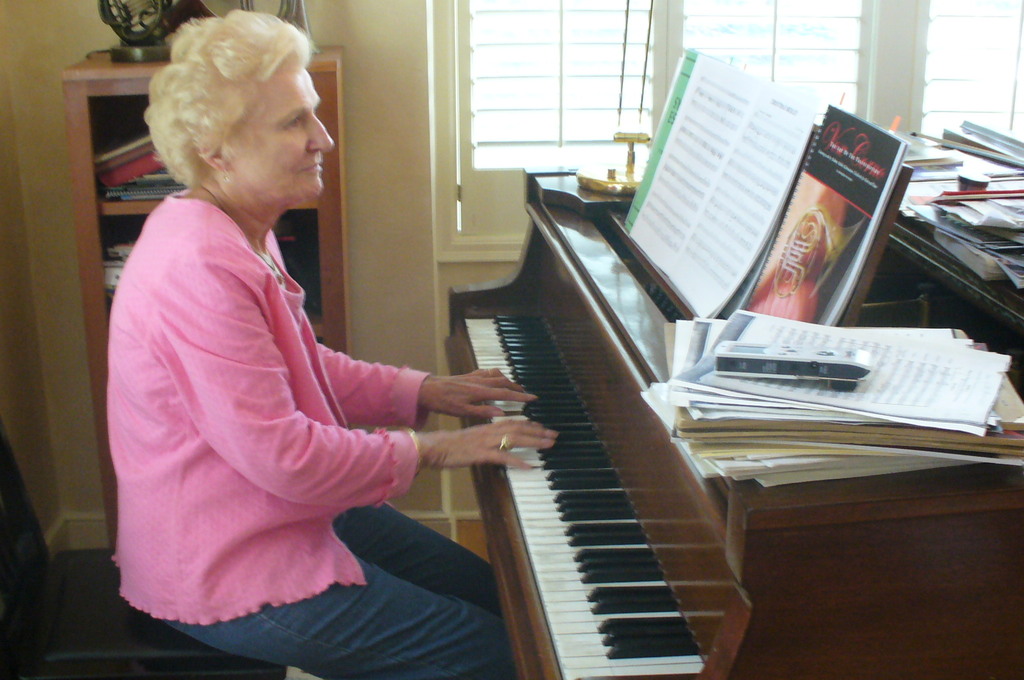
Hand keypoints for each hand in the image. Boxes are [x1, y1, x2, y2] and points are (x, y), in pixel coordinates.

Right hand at [416, 420, 557, 469]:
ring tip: (549, 445)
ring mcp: (486, 442)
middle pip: (519, 428)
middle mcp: (489, 431)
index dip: (530, 424)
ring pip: (514, 439)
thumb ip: (486, 438)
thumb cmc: (450, 446)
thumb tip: (498, 443)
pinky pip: (502, 457)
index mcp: (487, 427)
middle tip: (555, 435)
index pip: (513, 423)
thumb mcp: (471, 438)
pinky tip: (529, 466)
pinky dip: (517, 461)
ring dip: (534, 441)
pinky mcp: (481, 454)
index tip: (543, 427)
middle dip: (539, 431)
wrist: (434, 447)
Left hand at [418, 369, 536, 419]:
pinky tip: (497, 378)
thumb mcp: (462, 412)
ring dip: (508, 380)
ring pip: (497, 375)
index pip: (505, 394)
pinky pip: (487, 372)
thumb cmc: (443, 402)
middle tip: (527, 393)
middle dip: (518, 388)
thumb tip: (502, 412)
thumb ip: (483, 411)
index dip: (521, 396)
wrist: (428, 389)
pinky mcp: (469, 375)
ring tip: (515, 387)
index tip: (533, 398)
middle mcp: (480, 381)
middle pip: (504, 382)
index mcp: (480, 392)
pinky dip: (496, 374)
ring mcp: (475, 376)